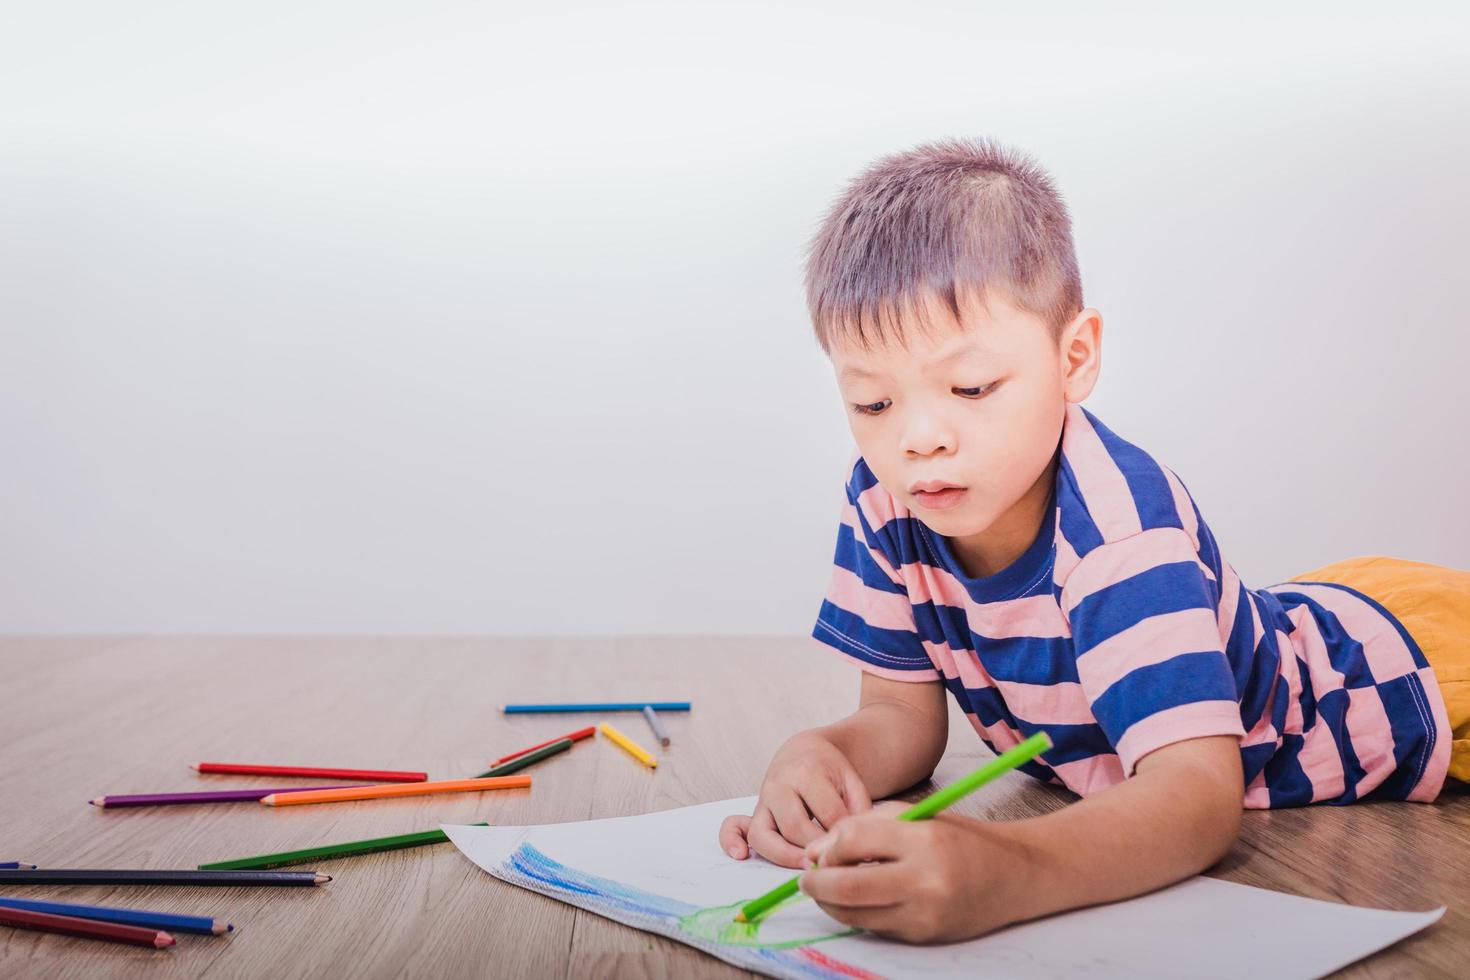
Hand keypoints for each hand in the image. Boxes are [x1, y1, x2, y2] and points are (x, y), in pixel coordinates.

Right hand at [719, 730, 872, 867]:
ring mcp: (763, 800)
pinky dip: (730, 840)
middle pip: (795, 826)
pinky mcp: (754, 813)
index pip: (827, 812)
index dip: (844, 834)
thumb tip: (863, 844)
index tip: (859, 849)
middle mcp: (779, 785)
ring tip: (807, 868)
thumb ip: (860, 808)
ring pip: (764, 834)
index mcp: (807, 772)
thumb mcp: (852, 780)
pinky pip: (733, 827)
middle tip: (835, 864)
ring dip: (785, 856)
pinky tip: (741, 855)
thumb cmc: (831, 771)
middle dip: (816, 849)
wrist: (805, 752)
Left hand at [798, 804, 1028, 943]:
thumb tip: (816, 852)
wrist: (1014, 876)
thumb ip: (865, 827)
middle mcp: (924, 879)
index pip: (854, 841)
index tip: (821, 850)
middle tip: (806, 879)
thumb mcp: (918, 817)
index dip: (828, 846)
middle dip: (815, 884)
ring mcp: (925, 913)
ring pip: (856, 914)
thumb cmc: (962, 839)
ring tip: (827, 889)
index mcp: (923, 839)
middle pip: (847, 887)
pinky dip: (858, 914)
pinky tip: (859, 900)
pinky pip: (876, 926)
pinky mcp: (925, 935)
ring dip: (830, 903)